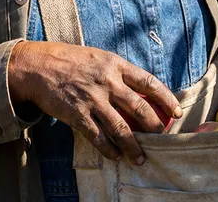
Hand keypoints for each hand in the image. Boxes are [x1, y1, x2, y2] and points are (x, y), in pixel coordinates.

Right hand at [8, 41, 181, 164]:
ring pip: (120, 128)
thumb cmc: (72, 60)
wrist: (40, 65)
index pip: (148, 82)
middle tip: (162, 139)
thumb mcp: (100, 58)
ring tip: (141, 159)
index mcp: (115, 64)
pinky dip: (109, 149)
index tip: (177, 111)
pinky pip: (98, 137)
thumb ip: (119, 73)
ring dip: (133, 146)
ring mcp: (92, 99)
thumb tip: (141, 93)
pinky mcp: (77, 114)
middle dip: (154, 127)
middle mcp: (107, 81)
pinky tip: (116, 156)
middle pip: (139, 108)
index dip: (165, 98)